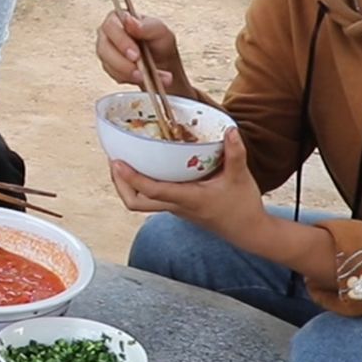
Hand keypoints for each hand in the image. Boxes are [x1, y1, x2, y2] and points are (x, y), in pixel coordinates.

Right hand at [96, 8, 184, 92]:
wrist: (163, 63)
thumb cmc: (160, 43)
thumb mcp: (160, 31)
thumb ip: (146, 25)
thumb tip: (129, 21)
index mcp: (118, 18)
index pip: (111, 26)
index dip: (121, 41)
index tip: (135, 55)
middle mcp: (108, 34)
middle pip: (104, 48)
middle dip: (122, 62)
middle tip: (139, 71)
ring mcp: (106, 52)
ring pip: (108, 64)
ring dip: (127, 73)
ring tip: (146, 77)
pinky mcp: (109, 68)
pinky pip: (114, 75)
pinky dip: (129, 79)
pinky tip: (142, 79)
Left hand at [108, 129, 264, 241]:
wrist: (247, 231)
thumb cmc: (242, 206)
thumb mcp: (240, 178)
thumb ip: (235, 154)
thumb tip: (230, 130)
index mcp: (187, 199)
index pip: (152, 190)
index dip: (131, 177)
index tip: (117, 162)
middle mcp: (175, 206)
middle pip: (134, 202)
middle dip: (119, 183)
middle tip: (114, 160)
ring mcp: (173, 208)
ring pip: (139, 202)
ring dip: (126, 184)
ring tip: (121, 161)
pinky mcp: (175, 207)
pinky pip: (149, 198)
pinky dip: (140, 184)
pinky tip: (143, 167)